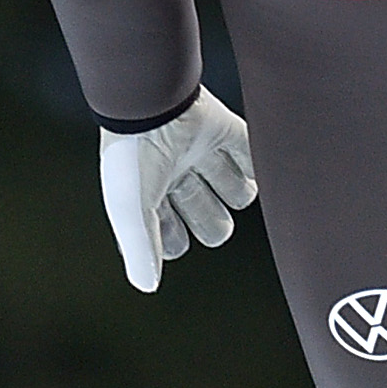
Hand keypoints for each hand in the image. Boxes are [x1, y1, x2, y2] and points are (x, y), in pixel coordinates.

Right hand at [97, 92, 257, 292]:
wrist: (149, 100)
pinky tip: (254, 163)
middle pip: (207, 215)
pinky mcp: (221, 127)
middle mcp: (175, 175)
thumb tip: (148, 286)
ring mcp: (198, 152)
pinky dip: (256, 158)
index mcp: (149, 195)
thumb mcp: (130, 211)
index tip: (175, 234)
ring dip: (239, 191)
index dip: (175, 241)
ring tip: (234, 185)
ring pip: (232, 186)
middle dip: (214, 224)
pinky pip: (248, 149)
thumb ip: (140, 250)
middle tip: (212, 218)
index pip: (170, 234)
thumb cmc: (131, 157)